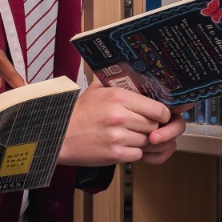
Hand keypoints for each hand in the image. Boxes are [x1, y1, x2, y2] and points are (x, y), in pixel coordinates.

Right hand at [59, 84, 179, 166]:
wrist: (58, 136)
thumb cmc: (78, 113)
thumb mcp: (96, 90)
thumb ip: (113, 79)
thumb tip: (127, 66)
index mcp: (118, 97)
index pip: (158, 108)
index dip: (162, 114)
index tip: (160, 115)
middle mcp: (120, 117)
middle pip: (154, 126)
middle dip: (152, 128)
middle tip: (143, 126)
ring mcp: (117, 137)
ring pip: (148, 141)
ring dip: (143, 141)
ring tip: (132, 136)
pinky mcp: (114, 155)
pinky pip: (138, 155)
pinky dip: (134, 152)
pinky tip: (124, 146)